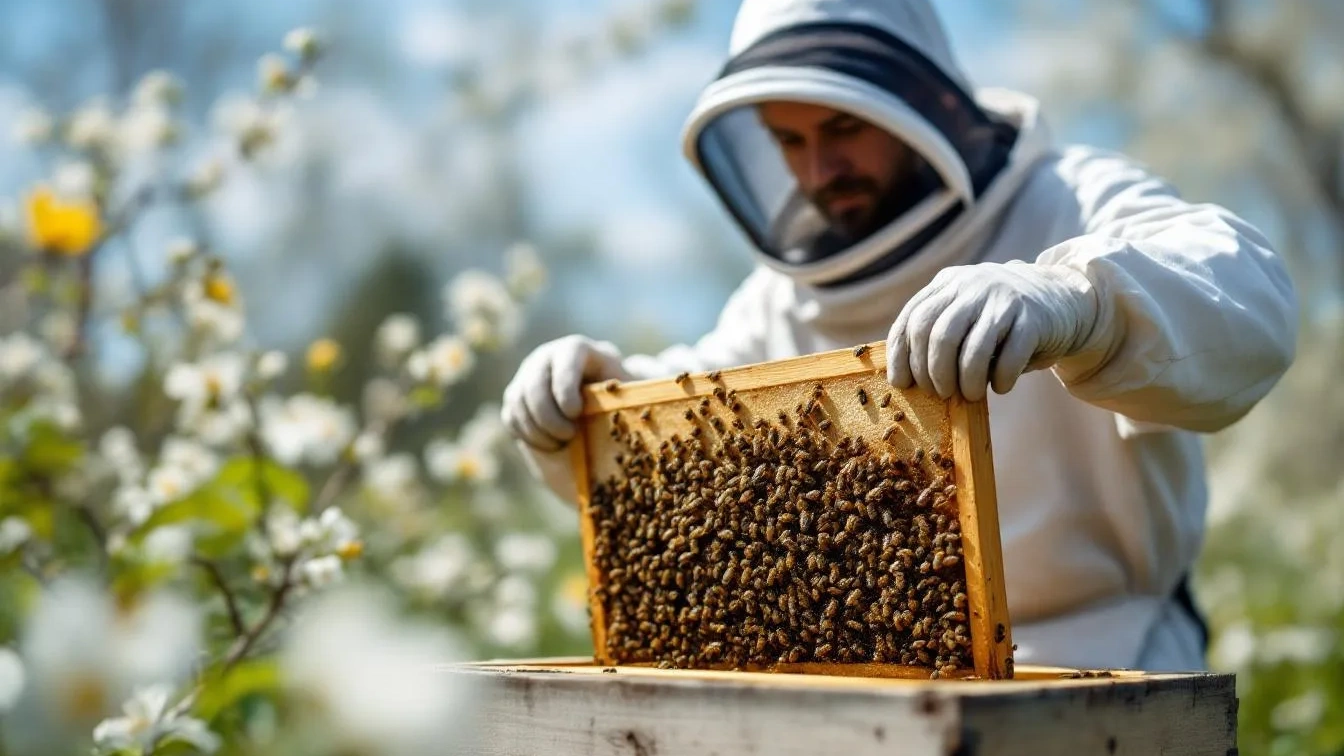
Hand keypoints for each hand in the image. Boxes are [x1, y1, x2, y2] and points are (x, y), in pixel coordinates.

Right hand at [501, 335, 629, 450]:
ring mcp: (527, 375)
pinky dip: (528, 435)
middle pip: (535, 384)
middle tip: (569, 436)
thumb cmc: (617, 393)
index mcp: (577, 349)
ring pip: (519, 402)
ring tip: (562, 443)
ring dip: (538, 430)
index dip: (566, 385)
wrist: (596, 395)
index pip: (566, 355)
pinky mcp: (516, 396)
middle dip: (549, 417)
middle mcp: (546, 357)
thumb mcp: (626, 390)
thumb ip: (624, 394)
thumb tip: (624, 408)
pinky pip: (511, 417)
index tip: (574, 413)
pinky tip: (549, 444)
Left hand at [886, 261, 1097, 400]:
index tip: (902, 384)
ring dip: (966, 381)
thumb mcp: (965, 312)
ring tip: (969, 395)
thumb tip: (907, 378)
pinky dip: (1000, 379)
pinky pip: (1009, 356)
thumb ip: (937, 331)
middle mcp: (973, 285)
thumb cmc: (1001, 320)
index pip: (912, 318)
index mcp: (949, 283)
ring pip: (970, 348)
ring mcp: (1003, 299)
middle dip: (933, 372)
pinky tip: (1000, 387)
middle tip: (941, 393)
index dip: (902, 355)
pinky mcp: (1033, 318)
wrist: (1062, 300)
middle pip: (937, 334)